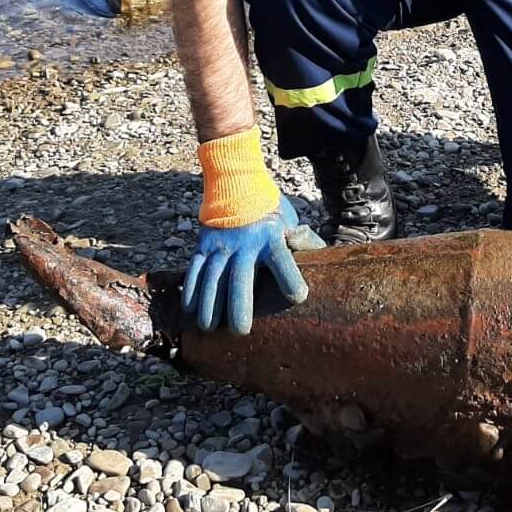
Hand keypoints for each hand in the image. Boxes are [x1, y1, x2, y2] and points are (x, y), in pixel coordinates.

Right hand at [182, 195, 316, 334]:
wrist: (236, 180)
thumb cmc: (269, 209)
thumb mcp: (289, 221)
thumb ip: (300, 242)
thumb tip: (321, 259)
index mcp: (271, 237)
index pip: (282, 260)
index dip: (290, 278)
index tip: (298, 296)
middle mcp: (245, 242)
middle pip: (241, 277)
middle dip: (239, 305)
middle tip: (241, 331)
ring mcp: (221, 244)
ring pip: (212, 278)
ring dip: (210, 304)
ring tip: (209, 327)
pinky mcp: (203, 244)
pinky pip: (194, 269)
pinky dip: (191, 289)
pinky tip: (190, 308)